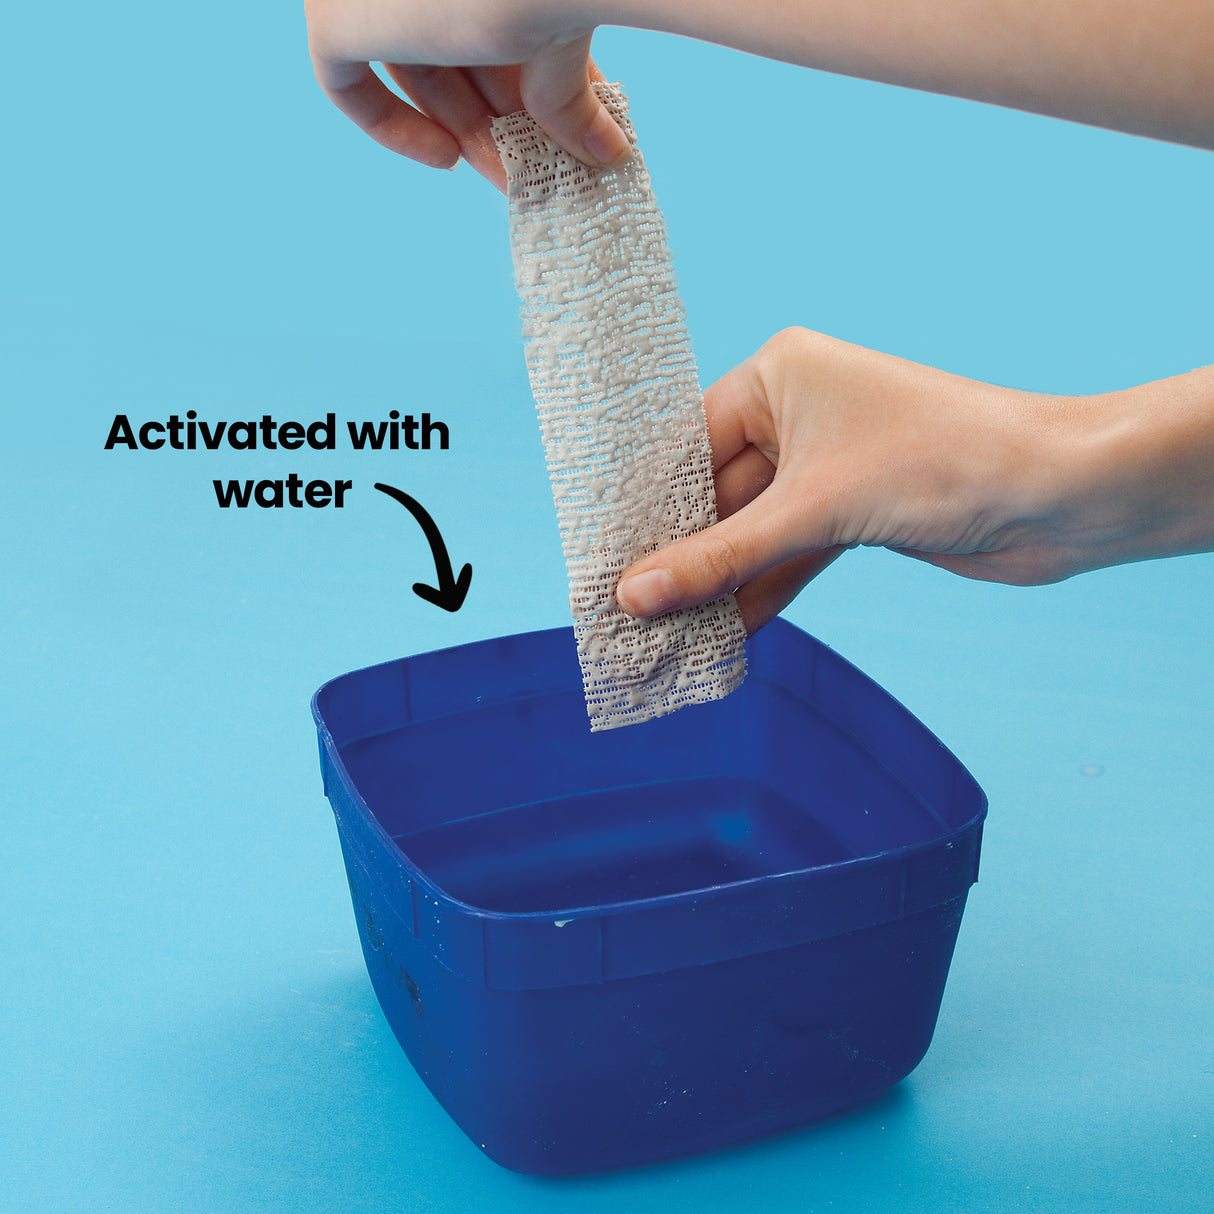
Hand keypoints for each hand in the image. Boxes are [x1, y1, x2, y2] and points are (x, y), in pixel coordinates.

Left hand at [304, 0, 630, 189]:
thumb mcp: (559, 39)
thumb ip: (568, 91)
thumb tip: (609, 150)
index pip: (491, 25)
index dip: (522, 77)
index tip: (553, 123)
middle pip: (455, 48)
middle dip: (500, 118)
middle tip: (537, 175)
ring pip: (417, 69)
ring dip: (468, 132)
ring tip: (514, 181)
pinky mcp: (334, 14)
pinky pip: (344, 81)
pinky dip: (392, 127)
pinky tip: (446, 158)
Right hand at [615, 328, 1213, 633]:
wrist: (1056, 497)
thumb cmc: (942, 463)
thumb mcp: (813, 511)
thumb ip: (720, 557)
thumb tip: (634, 596)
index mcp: (779, 376)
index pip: (686, 444)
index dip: (644, 507)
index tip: (601, 559)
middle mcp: (798, 414)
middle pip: (715, 495)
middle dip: (680, 557)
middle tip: (624, 611)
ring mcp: (827, 466)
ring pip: (751, 532)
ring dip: (717, 584)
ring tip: (664, 635)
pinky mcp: (853, 513)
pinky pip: (788, 555)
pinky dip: (761, 592)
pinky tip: (722, 635)